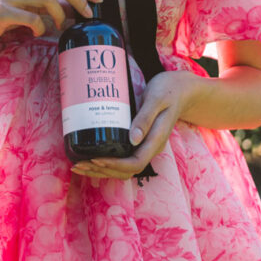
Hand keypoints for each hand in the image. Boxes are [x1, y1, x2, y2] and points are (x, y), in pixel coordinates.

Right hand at [0, 0, 101, 49]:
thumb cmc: (1, 14)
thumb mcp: (27, 3)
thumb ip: (48, 2)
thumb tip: (78, 8)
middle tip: (89, 14)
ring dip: (61, 15)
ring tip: (61, 26)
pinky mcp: (0, 11)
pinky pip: (31, 18)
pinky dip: (41, 27)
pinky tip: (38, 32)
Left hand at [71, 70, 201, 180]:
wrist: (182, 89)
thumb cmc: (169, 90)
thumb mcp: (157, 99)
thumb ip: (145, 118)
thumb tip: (133, 140)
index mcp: (156, 141)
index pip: (134, 163)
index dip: (113, 165)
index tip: (94, 159)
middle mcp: (150, 148)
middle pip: (126, 171)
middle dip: (101, 171)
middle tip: (77, 165)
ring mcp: (145, 145)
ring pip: (123, 168)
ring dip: (101, 170)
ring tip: (79, 165)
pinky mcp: (139, 140)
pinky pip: (123, 158)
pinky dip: (106, 161)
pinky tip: (91, 155)